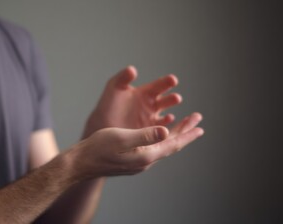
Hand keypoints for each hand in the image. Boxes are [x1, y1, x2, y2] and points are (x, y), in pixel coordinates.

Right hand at [71, 113, 202, 178]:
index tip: (200, 125)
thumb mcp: (121, 137)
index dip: (187, 133)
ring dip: (175, 135)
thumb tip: (166, 131)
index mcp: (146, 155)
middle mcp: (145, 161)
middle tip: (197, 120)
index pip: (173, 143)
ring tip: (183, 124)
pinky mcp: (132, 160)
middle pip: (171, 145)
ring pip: (163, 147)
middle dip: (185, 131)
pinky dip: (162, 138)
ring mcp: (139, 162)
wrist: (82, 163)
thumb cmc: (98, 148)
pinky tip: (160, 134)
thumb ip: (144, 134)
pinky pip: (154, 148)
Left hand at [84, 66, 181, 136]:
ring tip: (172, 116)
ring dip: (170, 113)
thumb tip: (132, 69)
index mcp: (145, 93)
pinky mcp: (148, 132)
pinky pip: (159, 129)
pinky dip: (163, 126)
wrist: (101, 124)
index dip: (167, 82)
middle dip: (172, 99)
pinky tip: (166, 122)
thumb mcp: (114, 88)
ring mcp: (151, 119)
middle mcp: (151, 105)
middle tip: (176, 98)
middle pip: (166, 100)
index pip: (159, 86)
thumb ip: (122, 78)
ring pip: (166, 115)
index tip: (173, 80)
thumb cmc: (108, 105)